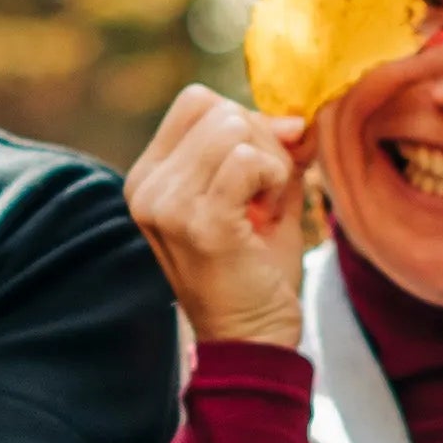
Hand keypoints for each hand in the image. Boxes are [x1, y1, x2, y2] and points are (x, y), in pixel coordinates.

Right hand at [125, 86, 308, 349]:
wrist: (253, 340)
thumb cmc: (255, 271)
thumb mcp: (259, 194)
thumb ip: (271, 147)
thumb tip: (296, 117)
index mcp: (149, 176)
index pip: (197, 102)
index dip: (243, 123)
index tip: (258, 171)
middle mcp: (147, 187)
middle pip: (217, 109)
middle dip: (260, 143)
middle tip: (263, 199)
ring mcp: (167, 204)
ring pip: (235, 127)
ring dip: (269, 164)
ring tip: (263, 209)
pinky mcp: (200, 222)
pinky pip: (249, 160)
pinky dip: (274, 180)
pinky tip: (267, 215)